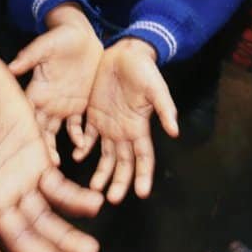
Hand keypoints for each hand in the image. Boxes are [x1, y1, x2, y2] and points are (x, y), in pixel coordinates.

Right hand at [9, 4, 104, 158]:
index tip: (22, 150)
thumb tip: (12, 66)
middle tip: (43, 168)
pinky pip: (78, 125)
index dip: (23, 134)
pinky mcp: (79, 104)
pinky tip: (82, 146)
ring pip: (56, 133)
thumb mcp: (44, 45)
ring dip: (58, 148)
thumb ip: (29, 57)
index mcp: (35, 91)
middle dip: (40, 149)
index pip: (25, 116)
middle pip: (40, 132)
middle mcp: (46, 103)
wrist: (80, 32)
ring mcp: (62, 105)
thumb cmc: (59, 36)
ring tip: (59, 163)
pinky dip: (80, 136)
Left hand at [82, 39, 178, 203]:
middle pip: (123, 164)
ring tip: (94, 188)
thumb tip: (175, 132)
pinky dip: (83, 148)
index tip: (142, 194)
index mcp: (140, 127)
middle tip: (112, 199)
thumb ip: (164, 109)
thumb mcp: (156, 88)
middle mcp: (124, 131)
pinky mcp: (94, 114)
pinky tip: (77, 156)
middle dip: (120, 182)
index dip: (144, 176)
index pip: (144, 158)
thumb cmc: (144, 69)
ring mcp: (108, 124)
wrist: (124, 52)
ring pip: (105, 156)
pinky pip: (87, 137)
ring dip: (101, 173)